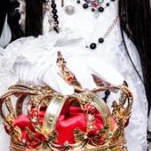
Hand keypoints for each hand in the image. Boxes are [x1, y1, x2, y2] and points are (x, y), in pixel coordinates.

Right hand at [5, 31, 125, 94]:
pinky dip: (60, 84)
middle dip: (104, 72)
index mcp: (83, 57)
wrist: (28, 58)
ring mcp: (59, 62)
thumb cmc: (57, 68)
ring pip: (74, 67)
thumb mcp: (76, 71)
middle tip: (115, 83)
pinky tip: (66, 92)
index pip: (101, 63)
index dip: (111, 72)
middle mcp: (74, 57)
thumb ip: (93, 77)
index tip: (122, 83)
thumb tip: (115, 86)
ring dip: (83, 78)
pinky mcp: (44, 70)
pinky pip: (53, 76)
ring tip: (91, 89)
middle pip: (92, 62)